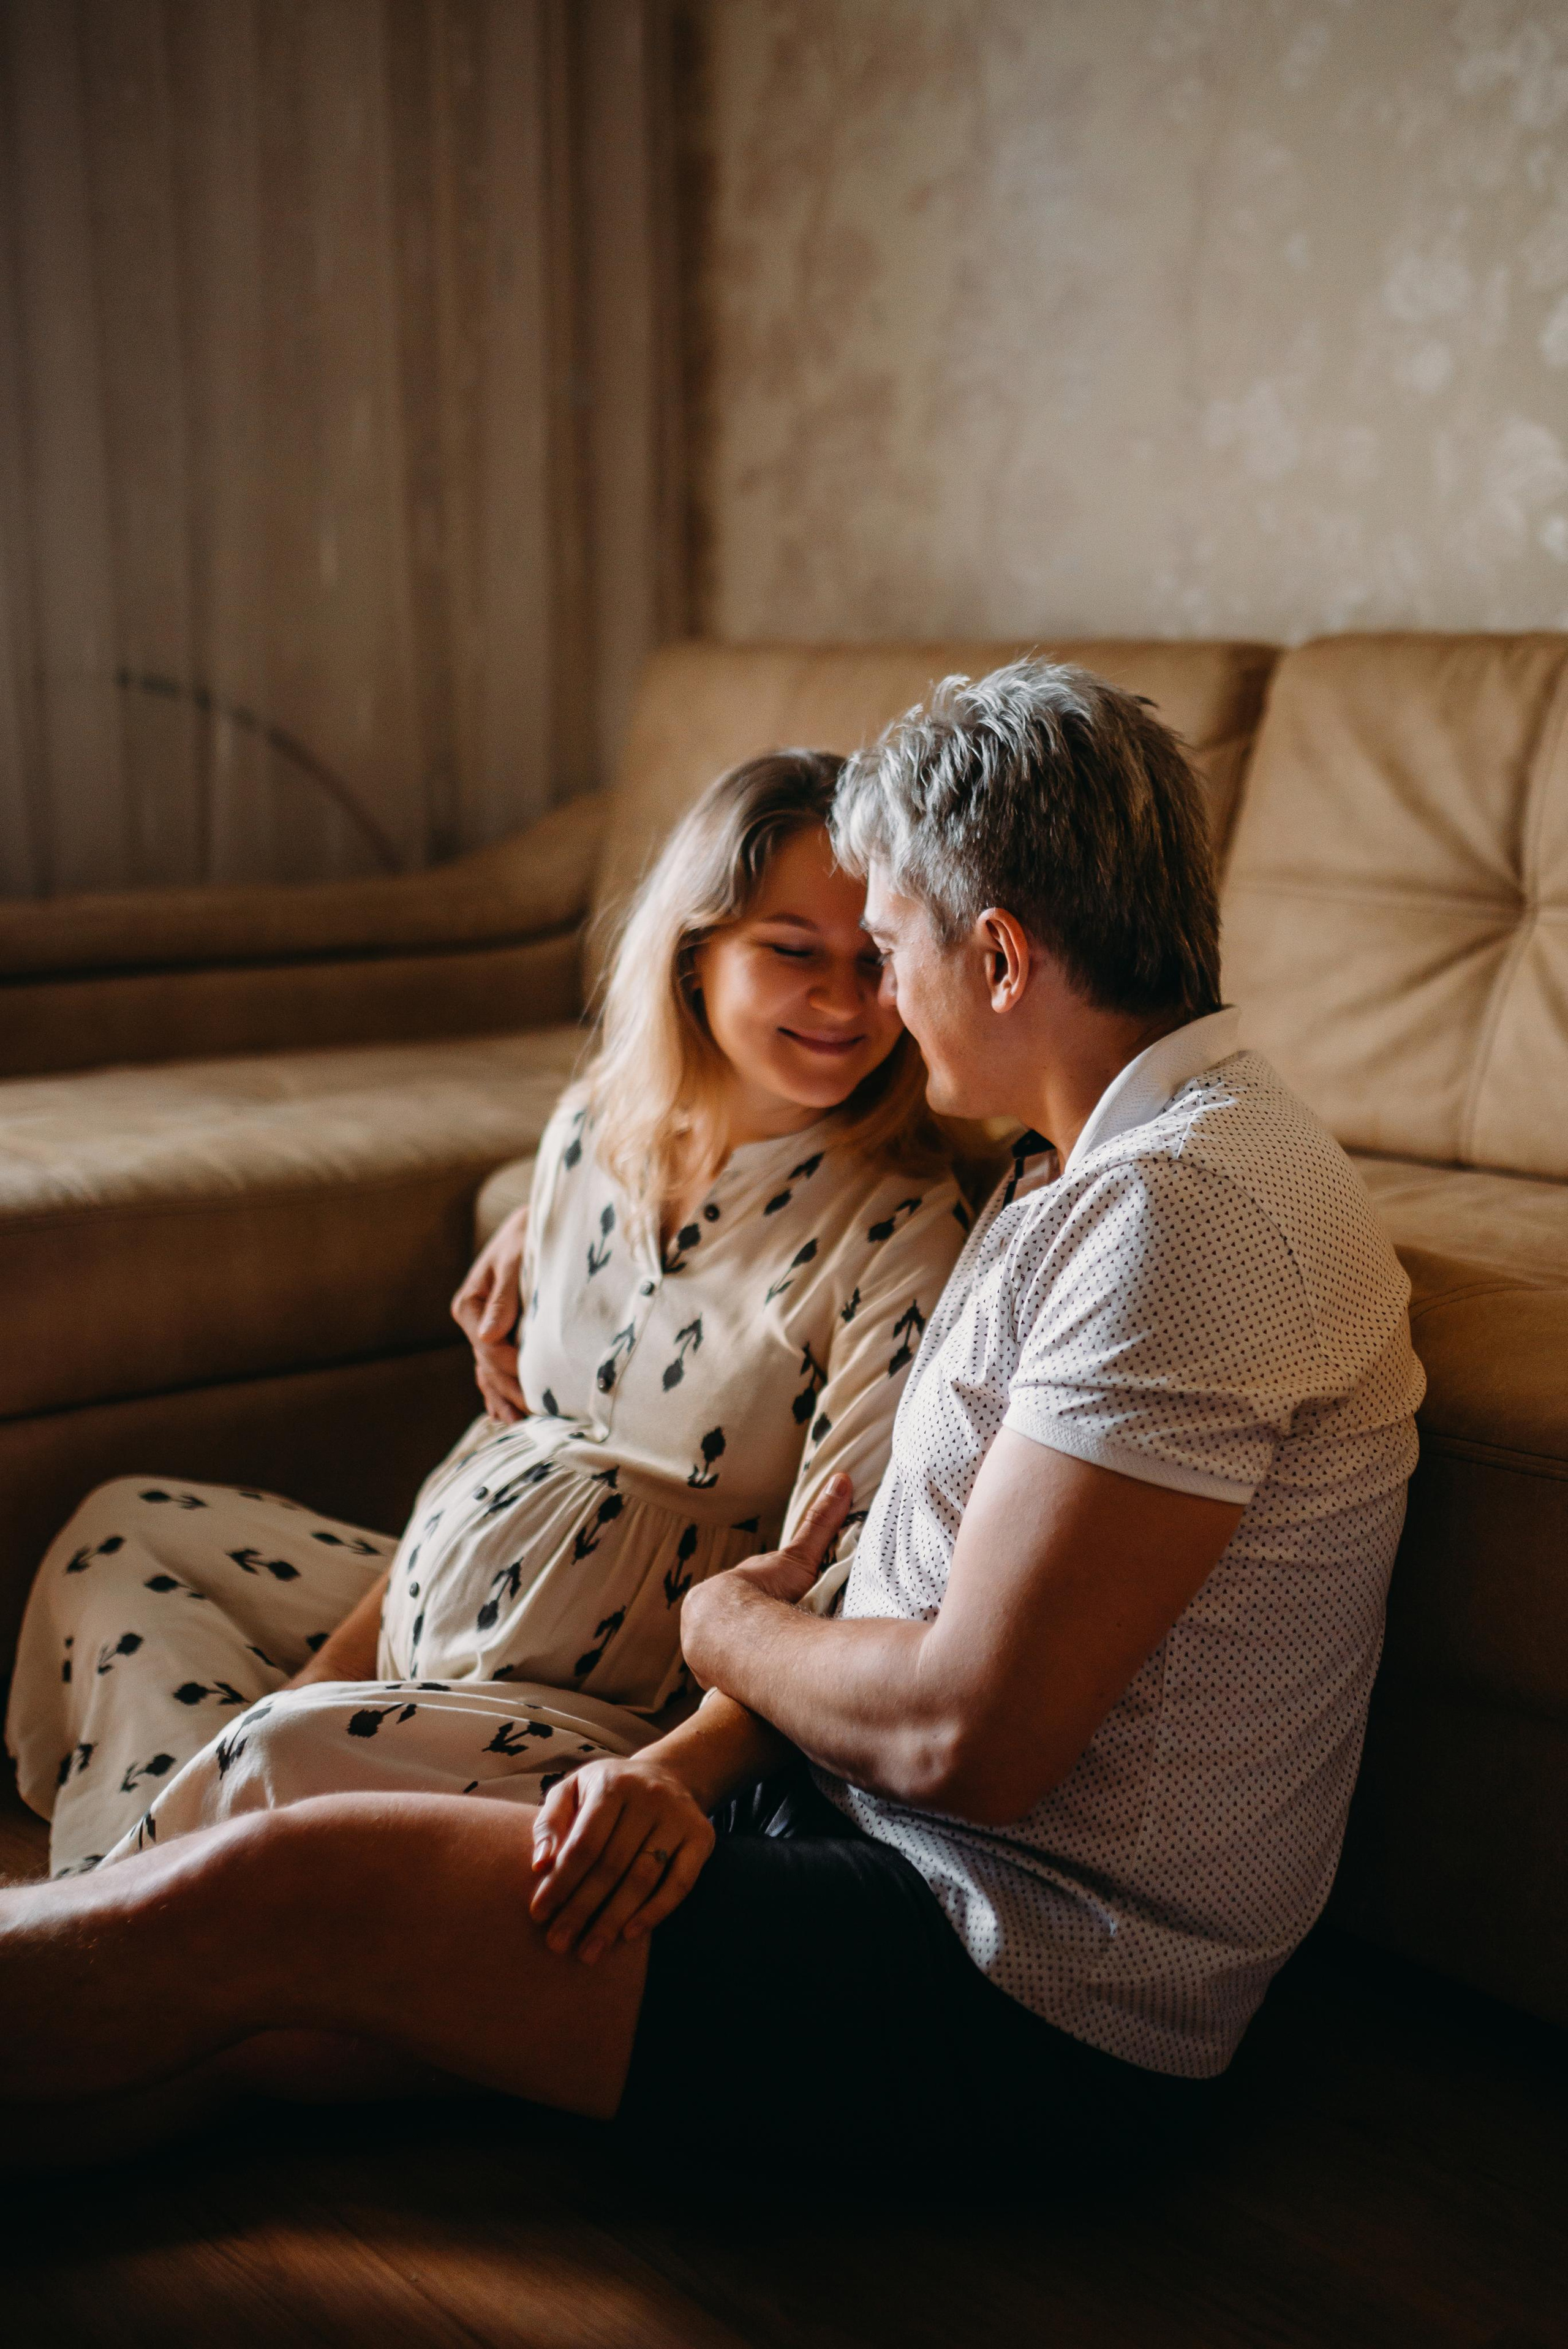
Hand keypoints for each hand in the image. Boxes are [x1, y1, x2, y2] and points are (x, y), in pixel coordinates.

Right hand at [451, 1203, 529, 1422]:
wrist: (537, 1223)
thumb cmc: (528, 1235)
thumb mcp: (515, 1257)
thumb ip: (504, 1296)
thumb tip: (489, 1336)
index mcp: (469, 1305)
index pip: (489, 1346)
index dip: (513, 1367)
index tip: (540, 1382)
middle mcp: (473, 1322)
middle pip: (489, 1365)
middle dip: (512, 1390)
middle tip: (538, 1416)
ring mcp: (484, 1331)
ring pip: (490, 1372)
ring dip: (504, 1398)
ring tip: (520, 1425)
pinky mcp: (499, 1335)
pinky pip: (495, 1369)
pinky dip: (500, 1391)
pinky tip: (506, 1413)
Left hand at [528, 1755, 716, 1962]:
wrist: (666, 1774)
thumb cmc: (607, 1791)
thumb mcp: (572, 1790)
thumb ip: (550, 1823)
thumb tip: (539, 1866)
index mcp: (612, 1785)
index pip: (584, 1843)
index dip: (560, 1882)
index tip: (539, 1915)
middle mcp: (649, 1797)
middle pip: (612, 1865)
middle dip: (581, 1909)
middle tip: (558, 1943)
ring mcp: (679, 1817)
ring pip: (643, 1878)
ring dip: (613, 1920)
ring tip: (589, 1951)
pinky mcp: (702, 1836)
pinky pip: (680, 1883)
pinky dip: (656, 1911)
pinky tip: (630, 1934)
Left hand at [680, 1475, 854, 1681]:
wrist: (737, 1629)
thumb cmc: (769, 1589)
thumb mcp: (798, 1558)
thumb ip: (819, 1523)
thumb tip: (842, 1478)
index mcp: (721, 1591)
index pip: (743, 1598)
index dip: (764, 1605)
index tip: (781, 1614)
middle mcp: (703, 1618)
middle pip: (729, 1628)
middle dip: (748, 1634)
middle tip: (775, 1645)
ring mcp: (699, 1648)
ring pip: (722, 1654)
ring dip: (740, 1660)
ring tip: (767, 1670)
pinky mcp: (703, 1675)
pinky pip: (720, 1679)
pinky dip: (734, 1683)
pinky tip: (751, 1691)